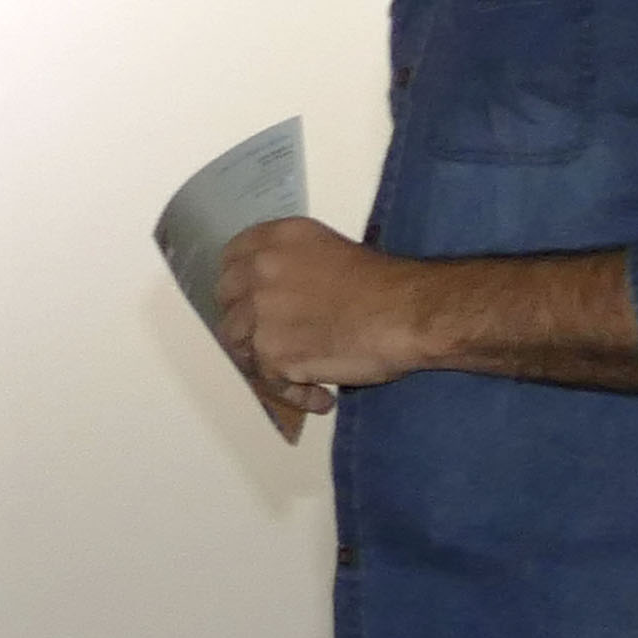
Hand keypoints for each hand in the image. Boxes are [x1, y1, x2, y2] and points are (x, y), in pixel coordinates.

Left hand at [217, 217, 415, 436]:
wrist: (409, 313)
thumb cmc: (387, 284)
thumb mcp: (332, 251)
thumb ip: (295, 266)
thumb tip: (281, 292)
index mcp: (278, 239)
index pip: (232, 257)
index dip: (239, 281)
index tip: (249, 297)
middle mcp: (260, 272)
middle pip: (227, 301)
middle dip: (244, 319)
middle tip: (269, 338)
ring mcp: (261, 315)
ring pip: (239, 344)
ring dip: (262, 360)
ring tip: (295, 374)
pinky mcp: (272, 355)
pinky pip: (270, 382)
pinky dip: (296, 394)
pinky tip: (321, 398)